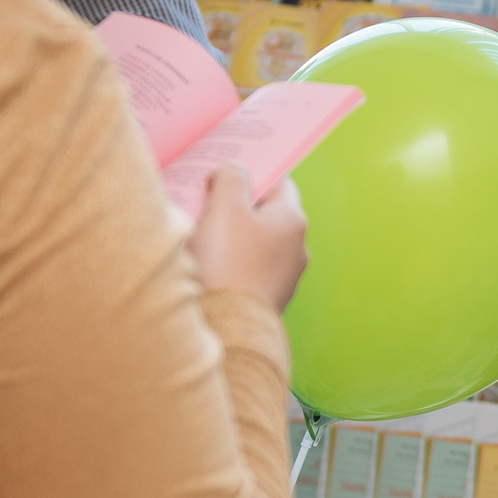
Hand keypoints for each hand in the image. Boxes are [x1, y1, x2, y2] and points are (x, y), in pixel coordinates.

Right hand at [189, 166, 306, 309]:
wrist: (225, 327)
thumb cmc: (227, 262)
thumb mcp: (225, 205)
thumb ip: (231, 176)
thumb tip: (234, 171)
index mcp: (293, 220)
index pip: (278, 183)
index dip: (251, 175)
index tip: (225, 176)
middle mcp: (296, 249)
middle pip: (265, 215)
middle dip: (236, 207)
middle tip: (206, 203)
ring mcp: (284, 278)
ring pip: (255, 245)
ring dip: (231, 238)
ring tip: (201, 236)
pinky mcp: (266, 299)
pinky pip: (247, 270)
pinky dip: (231, 263)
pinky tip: (207, 266)